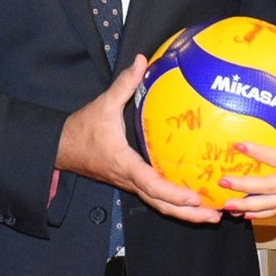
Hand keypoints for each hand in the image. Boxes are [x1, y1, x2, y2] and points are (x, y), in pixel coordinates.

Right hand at [56, 55, 221, 224]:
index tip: (195, 198)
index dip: (174, 194)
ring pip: (159, 205)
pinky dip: (175, 202)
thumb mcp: (103, 104)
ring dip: (185, 213)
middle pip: (161, 204)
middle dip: (188, 214)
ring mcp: (131, 184)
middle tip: (215, 216)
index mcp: (125, 164)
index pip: (152, 184)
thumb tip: (142, 60)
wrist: (61, 148)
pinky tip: (194, 200)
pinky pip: (156, 196)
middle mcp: (130, 180)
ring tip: (211, 215)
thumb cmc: (83, 128)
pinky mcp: (132, 182)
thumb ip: (124, 84)